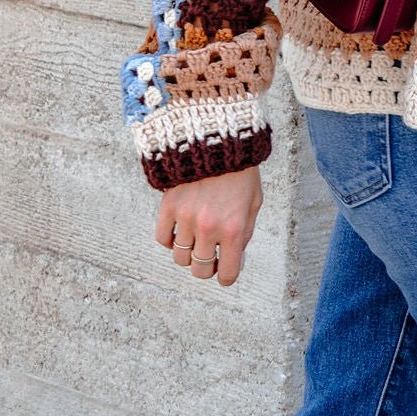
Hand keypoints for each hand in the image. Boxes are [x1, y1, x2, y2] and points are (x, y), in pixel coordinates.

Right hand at [155, 165, 262, 286]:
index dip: (226, 276)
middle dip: (206, 268)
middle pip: (199, 270)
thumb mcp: (254, 202)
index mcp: (233, 229)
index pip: (226, 274)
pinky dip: (170, 240)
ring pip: (180, 257)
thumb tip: (234, 259)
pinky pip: (162, 238)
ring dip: (189, 254)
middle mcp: (207, 228)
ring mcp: (186, 218)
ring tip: (196, 240)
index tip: (225, 271)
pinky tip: (180, 230)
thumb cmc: (240, 171)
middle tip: (210, 257)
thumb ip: (245, 233)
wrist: (218, 139)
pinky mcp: (168, 205)